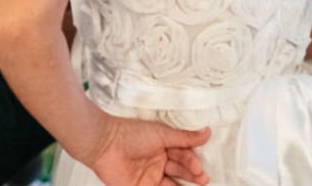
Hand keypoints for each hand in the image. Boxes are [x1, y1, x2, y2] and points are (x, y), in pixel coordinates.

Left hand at [86, 117, 210, 185]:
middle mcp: (157, 164)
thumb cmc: (130, 133)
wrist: (105, 142)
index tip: (199, 167)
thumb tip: (207, 132)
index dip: (192, 162)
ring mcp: (148, 178)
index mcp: (162, 148)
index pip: (183, 157)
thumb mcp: (161, 134)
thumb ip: (184, 137)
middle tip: (203, 179)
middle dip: (192, 175)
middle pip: (180, 172)